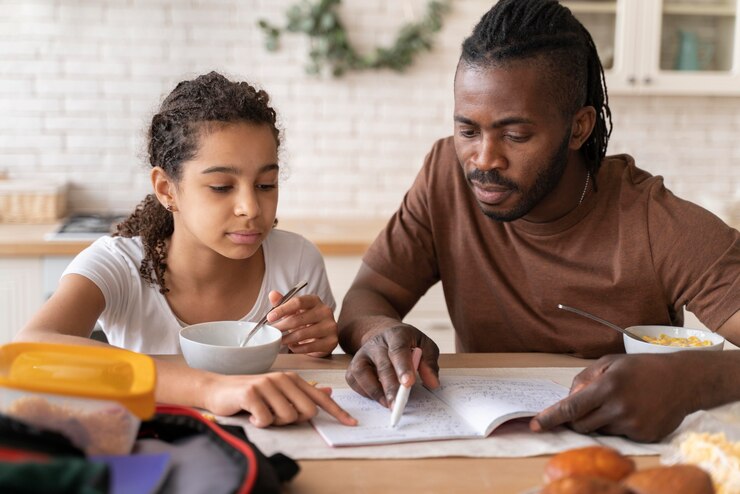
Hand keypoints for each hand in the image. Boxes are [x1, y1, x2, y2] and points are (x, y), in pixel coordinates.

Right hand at [203, 371, 356, 427]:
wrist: (217, 389)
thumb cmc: (250, 394)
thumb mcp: (278, 391)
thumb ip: (302, 393)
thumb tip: (329, 392)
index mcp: (292, 379)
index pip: (320, 397)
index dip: (337, 412)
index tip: (352, 423)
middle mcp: (283, 378)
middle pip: (307, 411)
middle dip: (294, 420)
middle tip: (276, 414)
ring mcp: (267, 384)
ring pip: (287, 418)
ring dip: (274, 422)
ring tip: (261, 413)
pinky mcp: (251, 394)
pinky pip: (267, 420)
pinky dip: (259, 423)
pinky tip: (251, 415)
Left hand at [266, 291, 337, 356]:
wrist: (323, 336)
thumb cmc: (306, 320)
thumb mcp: (295, 310)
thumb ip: (283, 302)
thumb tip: (272, 294)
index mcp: (315, 301)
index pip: (298, 302)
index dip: (282, 309)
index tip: (269, 317)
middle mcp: (325, 311)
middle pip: (298, 319)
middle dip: (281, 326)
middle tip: (272, 332)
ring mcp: (330, 327)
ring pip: (302, 334)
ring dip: (287, 339)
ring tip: (279, 340)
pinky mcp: (331, 341)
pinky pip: (308, 347)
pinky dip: (296, 348)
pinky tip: (291, 346)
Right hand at [345, 324, 439, 407]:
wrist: (383, 334)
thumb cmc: (408, 343)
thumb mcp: (424, 346)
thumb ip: (430, 363)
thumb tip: (432, 383)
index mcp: (396, 335)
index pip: (398, 349)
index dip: (403, 367)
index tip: (408, 384)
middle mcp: (376, 343)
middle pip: (382, 365)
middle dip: (390, 387)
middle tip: (398, 406)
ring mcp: (362, 353)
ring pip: (362, 373)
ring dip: (375, 392)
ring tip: (388, 405)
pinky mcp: (354, 365)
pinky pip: (354, 380)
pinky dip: (364, 392)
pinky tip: (378, 398)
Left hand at [530, 353, 696, 442]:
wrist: (683, 380)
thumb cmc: (641, 368)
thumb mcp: (609, 363)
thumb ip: (583, 379)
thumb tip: (568, 399)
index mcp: (608, 386)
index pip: (571, 407)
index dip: (551, 417)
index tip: (536, 424)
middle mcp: (619, 408)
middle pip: (581, 424)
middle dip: (577, 417)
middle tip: (589, 404)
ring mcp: (633, 425)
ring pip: (599, 431)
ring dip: (599, 420)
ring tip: (618, 402)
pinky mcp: (644, 436)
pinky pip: (618, 436)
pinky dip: (617, 426)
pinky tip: (633, 410)